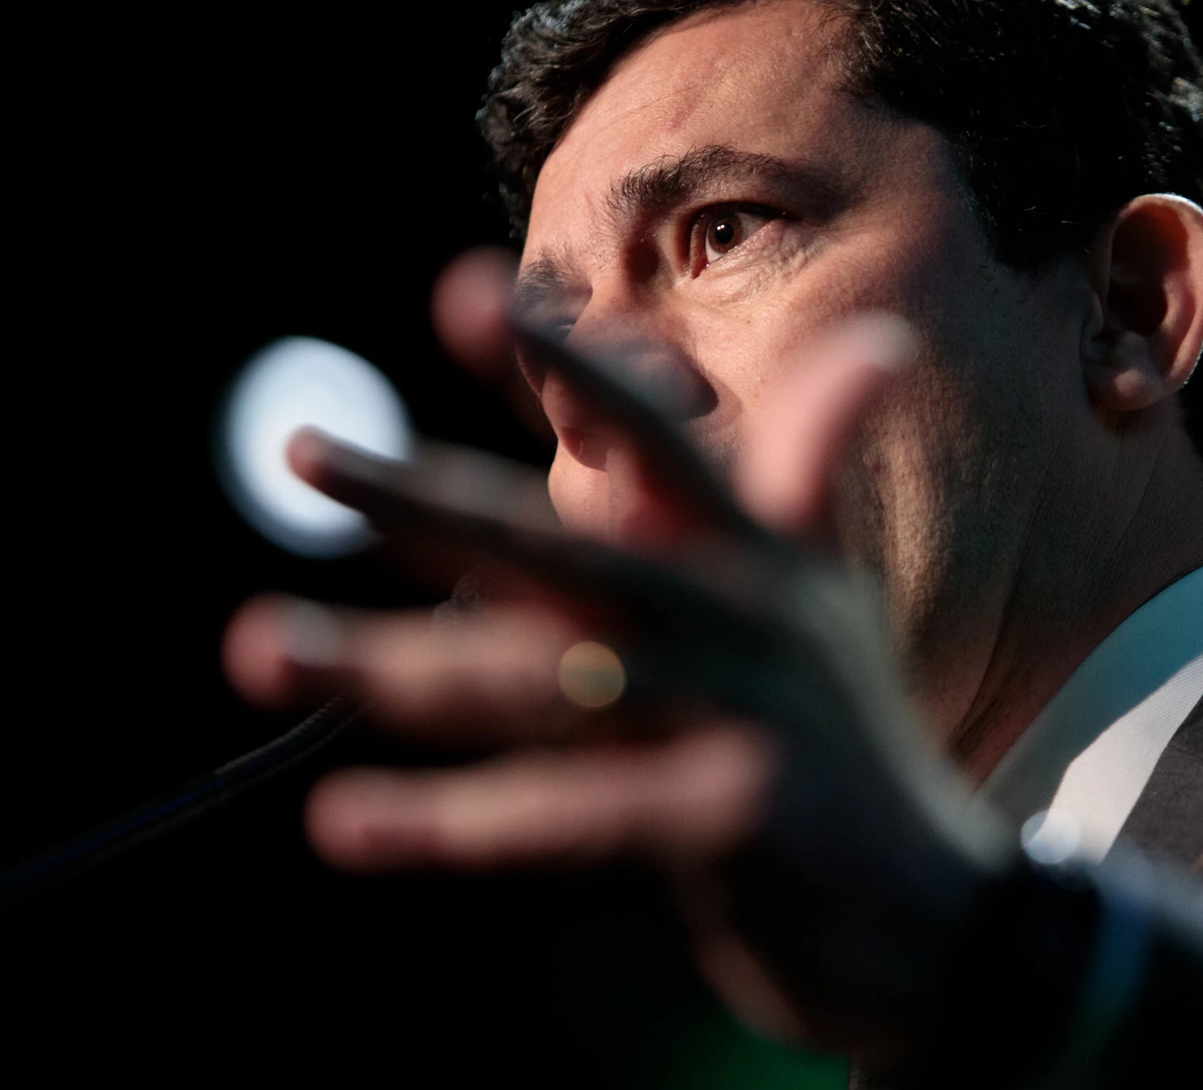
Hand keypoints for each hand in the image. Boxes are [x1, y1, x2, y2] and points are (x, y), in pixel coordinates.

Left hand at [221, 253, 1017, 1061]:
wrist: (942, 914)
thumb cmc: (854, 742)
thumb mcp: (830, 595)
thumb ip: (809, 471)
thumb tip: (876, 338)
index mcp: (757, 556)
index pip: (654, 437)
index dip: (565, 362)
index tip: (461, 289)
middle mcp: (743, 618)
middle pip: (559, 544)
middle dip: (424, 496)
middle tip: (301, 453)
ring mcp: (736, 716)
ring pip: (529, 683)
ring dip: (383, 667)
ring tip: (260, 647)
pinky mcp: (724, 822)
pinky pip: (553, 820)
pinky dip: (445, 825)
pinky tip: (345, 821)